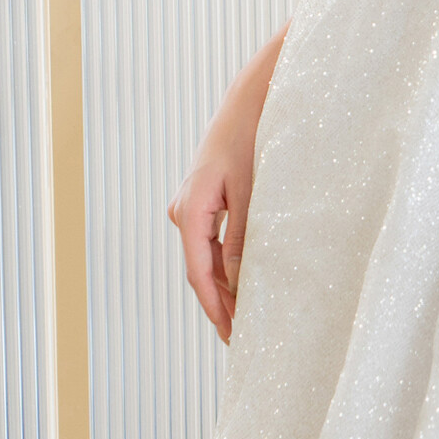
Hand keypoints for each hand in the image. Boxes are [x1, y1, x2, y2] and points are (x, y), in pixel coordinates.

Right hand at [167, 27, 286, 342]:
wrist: (251, 98)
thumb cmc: (253, 139)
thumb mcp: (253, 193)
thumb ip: (244, 240)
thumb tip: (239, 285)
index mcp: (191, 210)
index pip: (199, 274)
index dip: (217, 309)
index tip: (233, 337)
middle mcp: (184, 210)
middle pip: (200, 270)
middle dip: (221, 305)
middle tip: (243, 339)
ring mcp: (193, 205)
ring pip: (206, 258)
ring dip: (225, 286)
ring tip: (247, 319)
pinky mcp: (206, 200)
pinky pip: (212, 242)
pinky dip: (227, 265)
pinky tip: (244, 282)